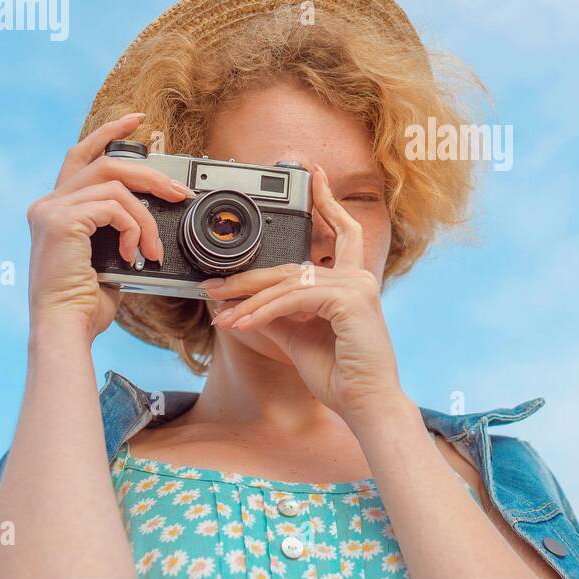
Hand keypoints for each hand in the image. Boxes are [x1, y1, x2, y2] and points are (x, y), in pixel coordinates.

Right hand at [26, 112, 193, 343]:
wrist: (66, 327)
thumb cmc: (85, 301)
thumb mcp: (107, 255)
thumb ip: (117, 227)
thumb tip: (150, 213)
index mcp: (56, 208)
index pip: (81, 155)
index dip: (109, 133)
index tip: (137, 120)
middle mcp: (47, 203)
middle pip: (107, 165)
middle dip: (150, 175)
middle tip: (179, 193)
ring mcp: (51, 209)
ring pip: (116, 187)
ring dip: (147, 217)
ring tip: (153, 248)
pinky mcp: (62, 220)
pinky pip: (115, 208)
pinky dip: (134, 229)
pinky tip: (133, 256)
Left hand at [204, 163, 404, 424]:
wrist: (366, 404)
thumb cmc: (341, 376)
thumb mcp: (300, 338)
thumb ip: (279, 315)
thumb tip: (247, 304)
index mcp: (353, 282)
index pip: (341, 232)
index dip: (327, 201)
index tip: (314, 174)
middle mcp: (358, 277)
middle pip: (293, 265)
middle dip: (249, 276)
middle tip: (212, 285)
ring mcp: (356, 285)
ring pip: (287, 284)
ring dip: (247, 302)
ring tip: (219, 315)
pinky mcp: (349, 299)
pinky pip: (293, 299)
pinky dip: (262, 312)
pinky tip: (239, 324)